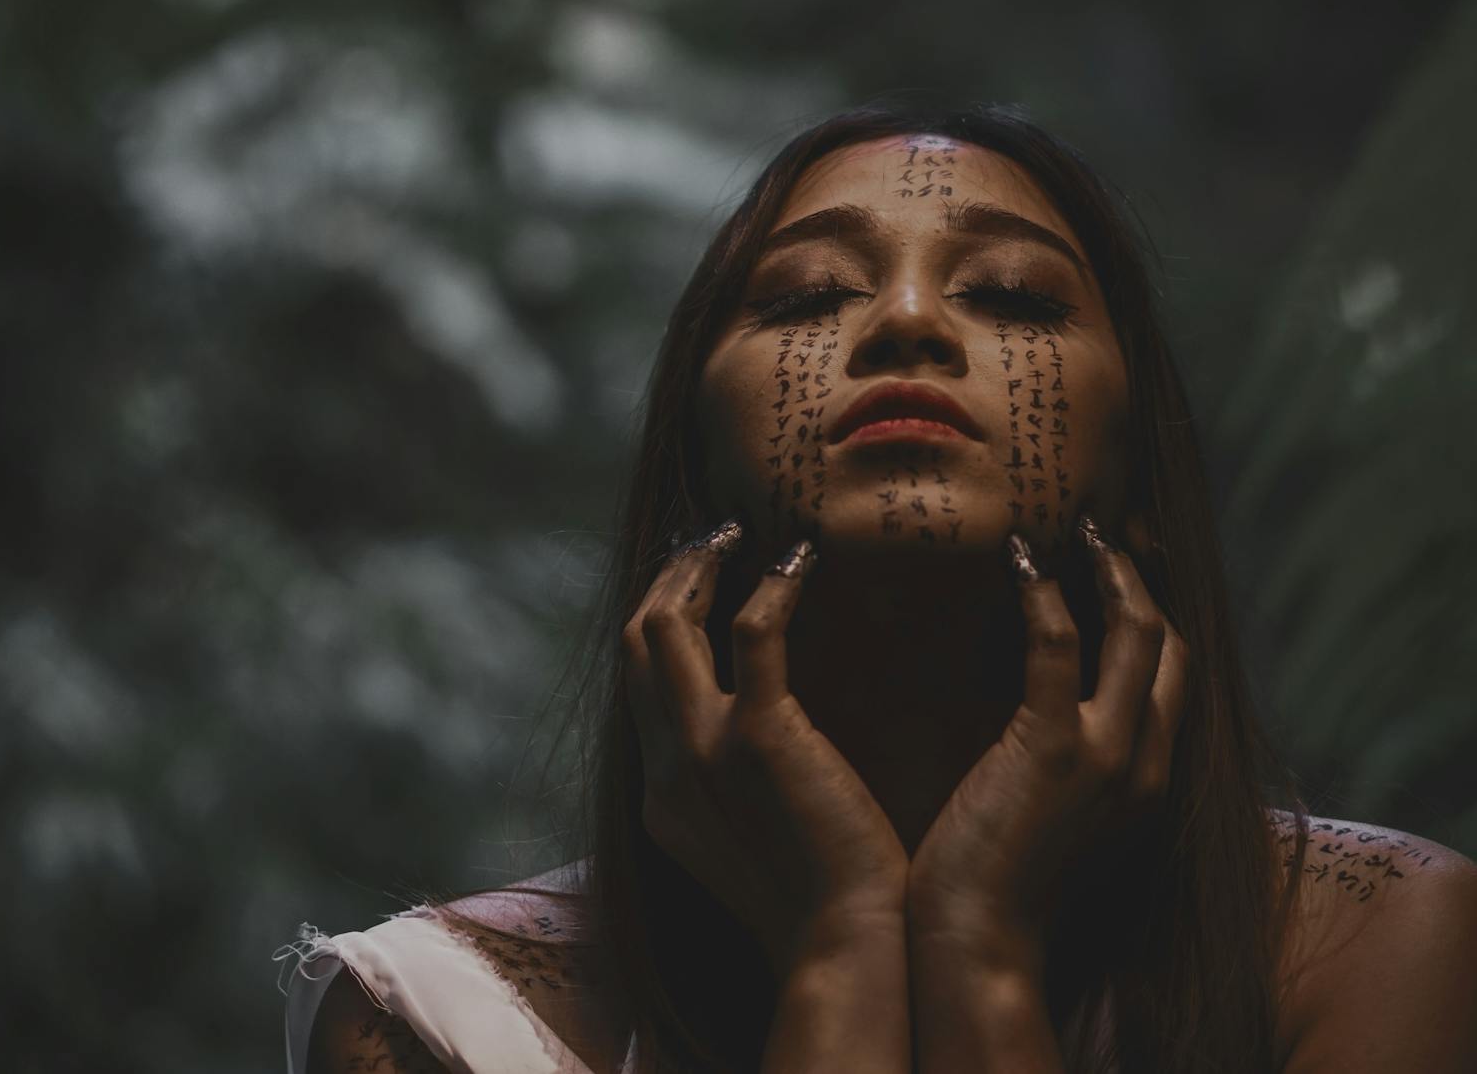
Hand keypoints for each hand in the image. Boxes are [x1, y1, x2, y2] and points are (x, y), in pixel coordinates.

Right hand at [622, 520, 910, 978]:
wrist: (840, 944)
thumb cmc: (819, 895)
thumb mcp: (748, 837)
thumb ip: (734, 783)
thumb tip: (760, 732)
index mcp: (662, 793)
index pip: (637, 682)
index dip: (659, 616)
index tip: (693, 573)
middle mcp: (666, 767)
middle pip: (636, 644)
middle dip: (667, 578)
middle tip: (710, 534)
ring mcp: (703, 750)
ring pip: (664, 627)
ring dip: (696, 567)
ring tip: (737, 530)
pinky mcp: (758, 737)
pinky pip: (753, 632)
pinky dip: (772, 583)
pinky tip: (802, 559)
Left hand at [905, 516, 1188, 978]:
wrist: (981, 945)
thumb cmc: (1003, 882)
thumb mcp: (1061, 815)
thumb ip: (1072, 763)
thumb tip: (1047, 707)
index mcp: (1152, 778)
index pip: (1174, 673)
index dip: (1154, 610)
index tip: (1125, 560)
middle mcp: (1149, 762)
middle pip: (1172, 642)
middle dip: (1144, 574)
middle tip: (1107, 524)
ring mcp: (1110, 755)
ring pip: (1138, 632)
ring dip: (1109, 569)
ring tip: (1074, 530)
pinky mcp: (1056, 749)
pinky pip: (1060, 645)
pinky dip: (1045, 593)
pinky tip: (1021, 562)